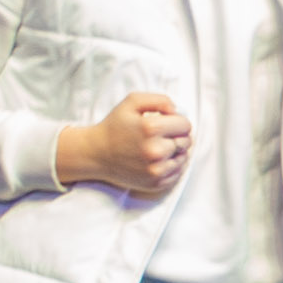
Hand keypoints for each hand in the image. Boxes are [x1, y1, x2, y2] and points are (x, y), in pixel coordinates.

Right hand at [61, 93, 192, 198]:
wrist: (96, 154)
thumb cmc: (114, 126)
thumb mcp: (132, 102)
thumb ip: (159, 100)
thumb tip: (176, 111)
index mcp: (151, 128)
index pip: (185, 125)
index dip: (178, 121)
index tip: (167, 123)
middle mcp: (155, 151)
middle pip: (186, 141)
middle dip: (178, 136)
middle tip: (162, 136)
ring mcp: (155, 170)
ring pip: (183, 158)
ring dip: (175, 151)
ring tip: (159, 147)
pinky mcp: (154, 183)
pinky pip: (177, 173)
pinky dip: (172, 165)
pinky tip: (158, 160)